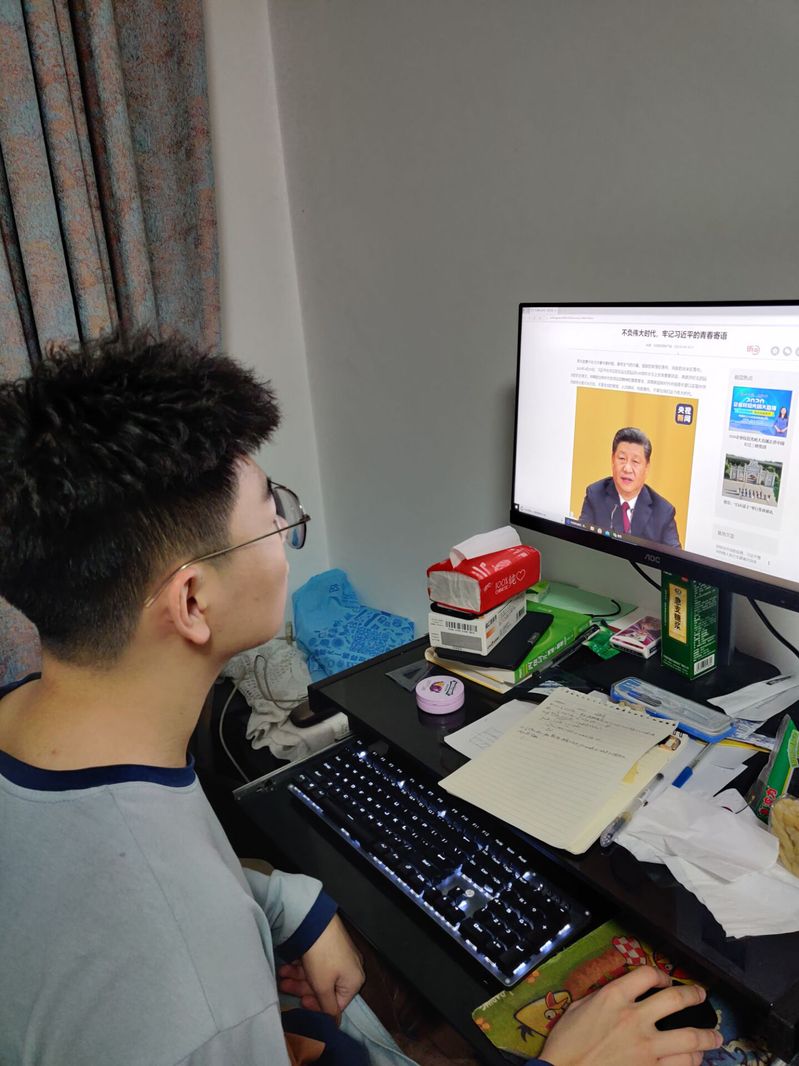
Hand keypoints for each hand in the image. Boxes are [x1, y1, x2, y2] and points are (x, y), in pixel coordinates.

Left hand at [277, 914, 364, 1021]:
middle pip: (326, 987)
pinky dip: (303, 965)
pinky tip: (290, 963)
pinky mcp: (330, 945)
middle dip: (302, 987)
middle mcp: (350, 969)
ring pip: (319, 973)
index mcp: (354, 981)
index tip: (301, 1002)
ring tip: (282, 973)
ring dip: (299, 976)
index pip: (337, 1003)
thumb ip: (328, 1008)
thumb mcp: (323, 986)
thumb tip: (335, 1024)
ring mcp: (340, 955)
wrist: (316, 921)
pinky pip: (318, 961)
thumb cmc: (323, 956)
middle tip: (284, 985)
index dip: (317, 1005)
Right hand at [540, 966, 722, 1065]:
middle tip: (701, 996)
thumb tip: (621, 994)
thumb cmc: (566, 1043)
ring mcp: (646, 1048)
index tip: (665, 980)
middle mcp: (634, 1018)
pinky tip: (696, 1060)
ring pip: (689, 1038)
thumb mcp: (579, 1008)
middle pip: (676, 1000)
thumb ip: (603, 997)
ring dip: (706, 1037)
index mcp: (614, 997)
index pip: (647, 974)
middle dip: (694, 996)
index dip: (661, 975)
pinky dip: (692, 1062)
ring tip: (714, 1037)